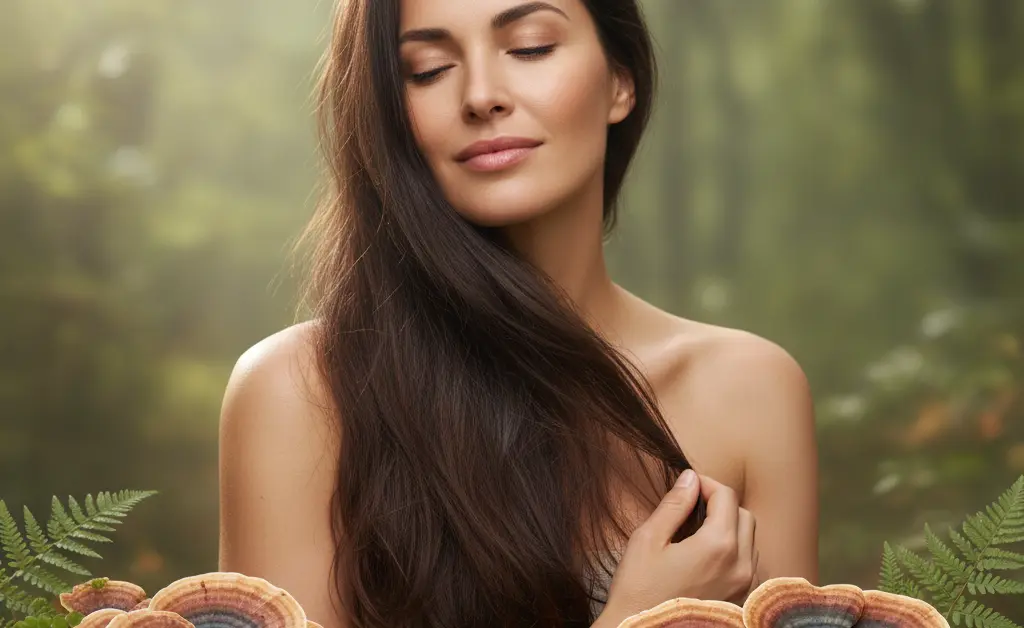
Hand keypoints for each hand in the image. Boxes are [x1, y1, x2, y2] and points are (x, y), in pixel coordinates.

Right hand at [596, 471, 758, 625]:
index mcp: (718, 546)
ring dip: (730, 529)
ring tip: (699, 534)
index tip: (689, 486)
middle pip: (744, 515)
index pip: (726, 496)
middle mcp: (741, 566)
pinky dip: (734, 553)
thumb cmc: (639, 590)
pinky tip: (707, 559)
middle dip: (722, 504)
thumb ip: (673, 505)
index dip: (706, 484)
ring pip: (750, 541)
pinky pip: (749, 566)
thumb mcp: (648, 540)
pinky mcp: (742, 601)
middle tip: (693, 507)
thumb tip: (690, 478)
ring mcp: (745, 587)